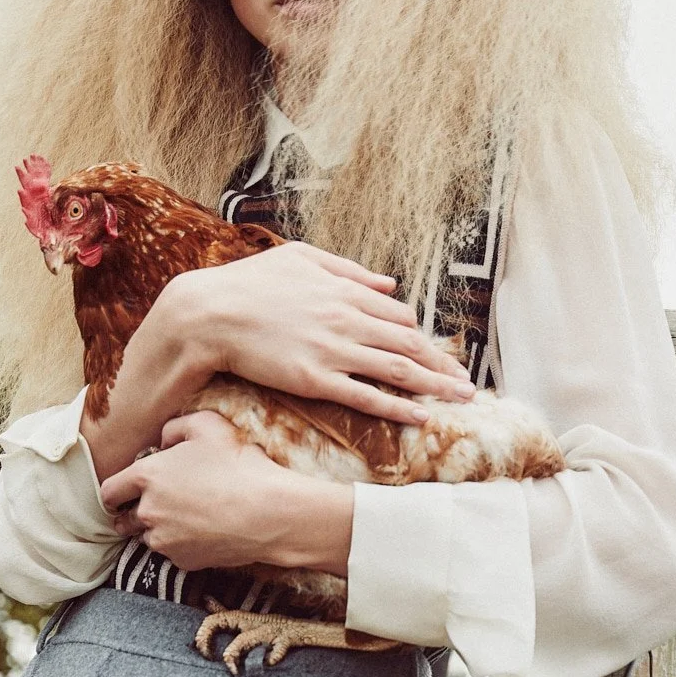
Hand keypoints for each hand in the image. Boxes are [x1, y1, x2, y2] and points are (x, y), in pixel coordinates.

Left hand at [100, 410, 352, 574]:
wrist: (269, 513)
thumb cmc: (239, 464)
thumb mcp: (207, 425)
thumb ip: (175, 427)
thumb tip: (163, 440)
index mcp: (146, 476)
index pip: (108, 491)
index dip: (115, 491)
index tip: (124, 492)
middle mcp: (147, 512)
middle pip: (124, 520)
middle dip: (131, 514)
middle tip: (154, 506)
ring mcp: (165, 541)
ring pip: (149, 538)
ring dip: (159, 530)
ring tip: (187, 519)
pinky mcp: (184, 561)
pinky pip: (174, 554)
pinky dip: (183, 545)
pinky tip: (205, 532)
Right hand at [157, 241, 474, 427]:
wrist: (208, 313)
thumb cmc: (248, 283)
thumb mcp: (301, 259)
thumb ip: (347, 270)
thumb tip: (387, 283)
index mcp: (345, 291)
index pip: (399, 316)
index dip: (422, 337)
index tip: (438, 354)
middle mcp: (347, 319)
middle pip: (409, 345)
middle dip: (443, 366)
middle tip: (467, 385)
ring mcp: (334, 351)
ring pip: (398, 371)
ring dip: (435, 387)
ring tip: (460, 402)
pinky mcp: (315, 379)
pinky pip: (367, 397)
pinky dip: (397, 408)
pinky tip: (420, 418)